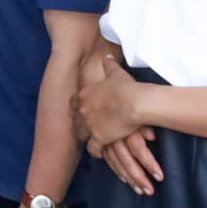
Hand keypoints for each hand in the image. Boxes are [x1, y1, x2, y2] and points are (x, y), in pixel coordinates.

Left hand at [75, 56, 163, 191]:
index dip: (76, 107)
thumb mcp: (116, 73)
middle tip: (84, 128)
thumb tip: (106, 56)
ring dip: (85, 138)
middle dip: (78, 124)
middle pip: (74, 120)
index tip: (80, 110)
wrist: (134, 102)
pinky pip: (92, 149)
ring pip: (80, 135)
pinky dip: (95, 151)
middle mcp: (82, 110)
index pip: (72, 102)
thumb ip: (109, 64)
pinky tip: (99, 152)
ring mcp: (89, 125)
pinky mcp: (98, 138)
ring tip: (90, 141)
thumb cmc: (126, 87)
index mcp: (84, 94)